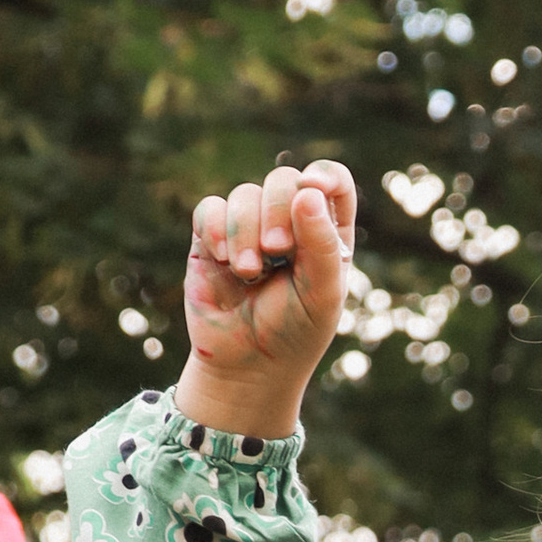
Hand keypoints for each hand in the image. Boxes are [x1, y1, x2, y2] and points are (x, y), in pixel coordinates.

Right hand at [177, 156, 356, 437]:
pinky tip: (224, 260)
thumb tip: (307, 190)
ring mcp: (248, 228)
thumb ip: (322, 244)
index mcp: (325, 232)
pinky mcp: (211, 239)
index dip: (324, 175)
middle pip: (284, 180)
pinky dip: (216, 229)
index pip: (332, 181)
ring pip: (244, 194)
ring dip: (245, 231)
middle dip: (278, 210)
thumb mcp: (322, 294)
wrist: (246, 366)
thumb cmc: (294, 333)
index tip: (312, 189)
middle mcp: (288, 223)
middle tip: (278, 251)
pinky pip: (210, 209)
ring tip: (249, 272)